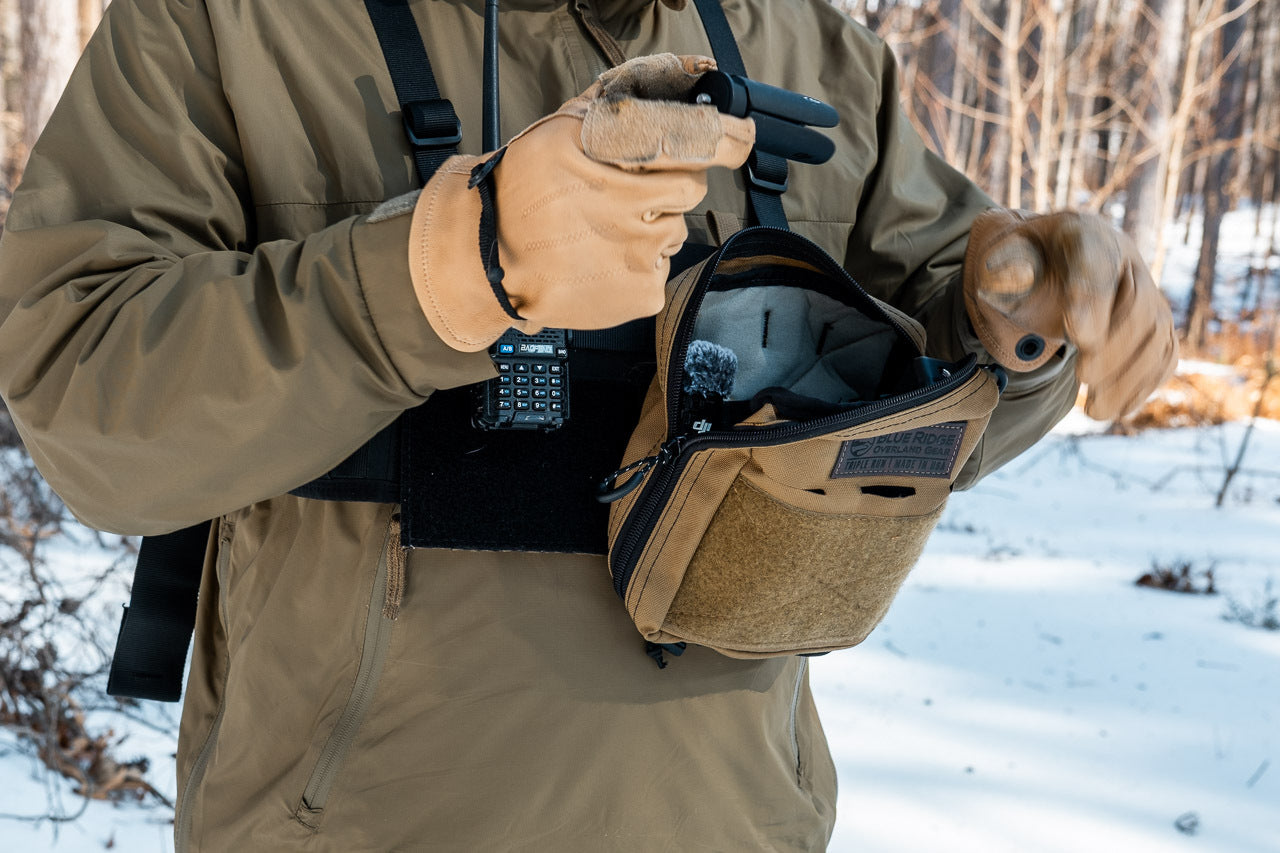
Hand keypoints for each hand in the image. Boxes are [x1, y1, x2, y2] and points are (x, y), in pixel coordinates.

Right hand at [407, 54, 754, 351]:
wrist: (486, 258)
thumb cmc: (521, 192)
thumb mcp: (559, 130)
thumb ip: (613, 104)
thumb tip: (673, 77)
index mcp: (611, 155)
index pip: (693, 137)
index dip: (725, 136)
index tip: (740, 136)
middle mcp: (629, 201)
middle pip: (690, 187)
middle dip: (666, 189)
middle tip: (624, 199)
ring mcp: (638, 251)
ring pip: (674, 231)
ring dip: (648, 230)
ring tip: (601, 234)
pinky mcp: (642, 291)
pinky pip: (660, 270)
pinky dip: (638, 267)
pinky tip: (602, 262)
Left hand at [963, 209, 1178, 420]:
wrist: (1046, 264)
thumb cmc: (1023, 263)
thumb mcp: (1002, 259)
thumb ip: (1004, 270)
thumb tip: (1010, 278)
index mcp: (1083, 234)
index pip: (1094, 258)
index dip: (1091, 297)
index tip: (1080, 339)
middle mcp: (1124, 258)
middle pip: (1137, 301)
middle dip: (1116, 346)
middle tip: (1085, 379)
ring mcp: (1144, 289)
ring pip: (1156, 331)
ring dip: (1131, 375)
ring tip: (1096, 410)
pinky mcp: (1152, 320)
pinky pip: (1163, 351)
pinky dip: (1146, 382)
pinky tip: (1121, 409)